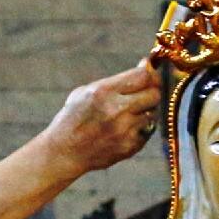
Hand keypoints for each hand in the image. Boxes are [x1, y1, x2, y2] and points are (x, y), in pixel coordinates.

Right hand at [39, 61, 161, 177]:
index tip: (151, 73)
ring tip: (130, 113)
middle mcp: (116, 110)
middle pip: (154, 94)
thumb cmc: (74, 117)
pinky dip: (140, 128)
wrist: (64, 152)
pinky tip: (124, 129)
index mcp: (103, 92)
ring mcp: (125, 130)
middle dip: (152, 91)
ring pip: (152, 114)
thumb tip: (145, 66)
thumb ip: (117, 81)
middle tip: (145, 93)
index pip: (143, 77)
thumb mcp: (86, 92)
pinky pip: (147, 131)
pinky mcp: (130, 147)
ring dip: (146, 111)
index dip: (151, 74)